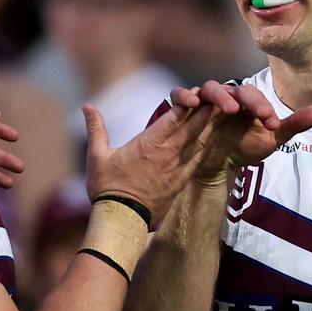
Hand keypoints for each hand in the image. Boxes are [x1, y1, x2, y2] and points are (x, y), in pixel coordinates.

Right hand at [83, 103, 214, 224]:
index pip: (175, 116)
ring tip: (224, 109)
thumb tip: (87, 106)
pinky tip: (215, 135)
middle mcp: (169, 153)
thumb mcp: (97, 156)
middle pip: (194, 124)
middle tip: (219, 94)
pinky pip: (200, 157)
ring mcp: (178, 167)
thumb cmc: (108, 188)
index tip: (198, 90)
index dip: (189, 101)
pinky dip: (209, 143)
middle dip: (207, 108)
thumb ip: (96, 129)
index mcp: (150, 143)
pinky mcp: (183, 180)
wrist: (123, 220)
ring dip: (212, 124)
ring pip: (201, 140)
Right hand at [172, 80, 311, 183]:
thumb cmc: (245, 147)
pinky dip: (183, 95)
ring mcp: (203, 103)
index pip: (253, 95)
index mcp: (244, 101)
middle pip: (232, 88)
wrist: (218, 167)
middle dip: (245, 99)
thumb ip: (293, 124)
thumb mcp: (271, 139)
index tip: (272, 124)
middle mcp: (224, 97)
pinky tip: (190, 103)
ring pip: (208, 88)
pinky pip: (179, 95)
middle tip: (257, 115)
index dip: (262, 106)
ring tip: (228, 110)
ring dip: (218, 96)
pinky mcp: (184, 111)